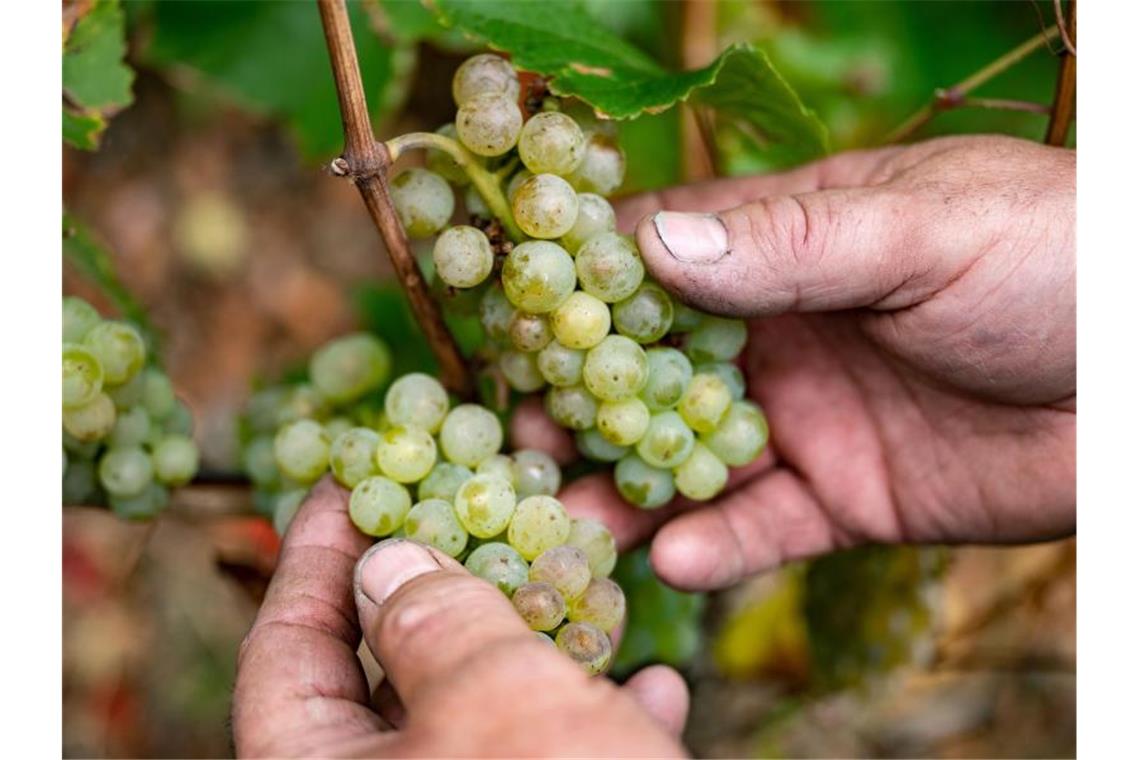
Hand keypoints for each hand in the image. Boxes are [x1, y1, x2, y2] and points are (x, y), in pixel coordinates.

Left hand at [232, 477, 687, 757]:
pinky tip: (655, 685)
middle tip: (471, 514)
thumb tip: (386, 565)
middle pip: (384, 678)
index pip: (282, 653)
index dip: (311, 558)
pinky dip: (597, 719)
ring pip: (482, 715)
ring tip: (581, 582)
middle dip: (440, 590)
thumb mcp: (496, 702)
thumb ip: (435, 622)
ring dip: (538, 644)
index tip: (348, 485)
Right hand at [513, 134, 1074, 590]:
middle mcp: (781, 334)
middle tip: (516, 436)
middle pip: (654, 368)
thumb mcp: (922, 232)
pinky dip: (717, 546)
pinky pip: (764, 528)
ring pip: (691, 457)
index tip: (514, 323)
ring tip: (568, 519)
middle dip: (585, 401)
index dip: (584, 288)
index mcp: (789, 248)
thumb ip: (792, 243)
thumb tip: (653, 243)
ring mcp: (807, 420)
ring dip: (626, 487)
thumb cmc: (1058, 262)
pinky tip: (675, 558)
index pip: (662, 261)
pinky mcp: (844, 499)